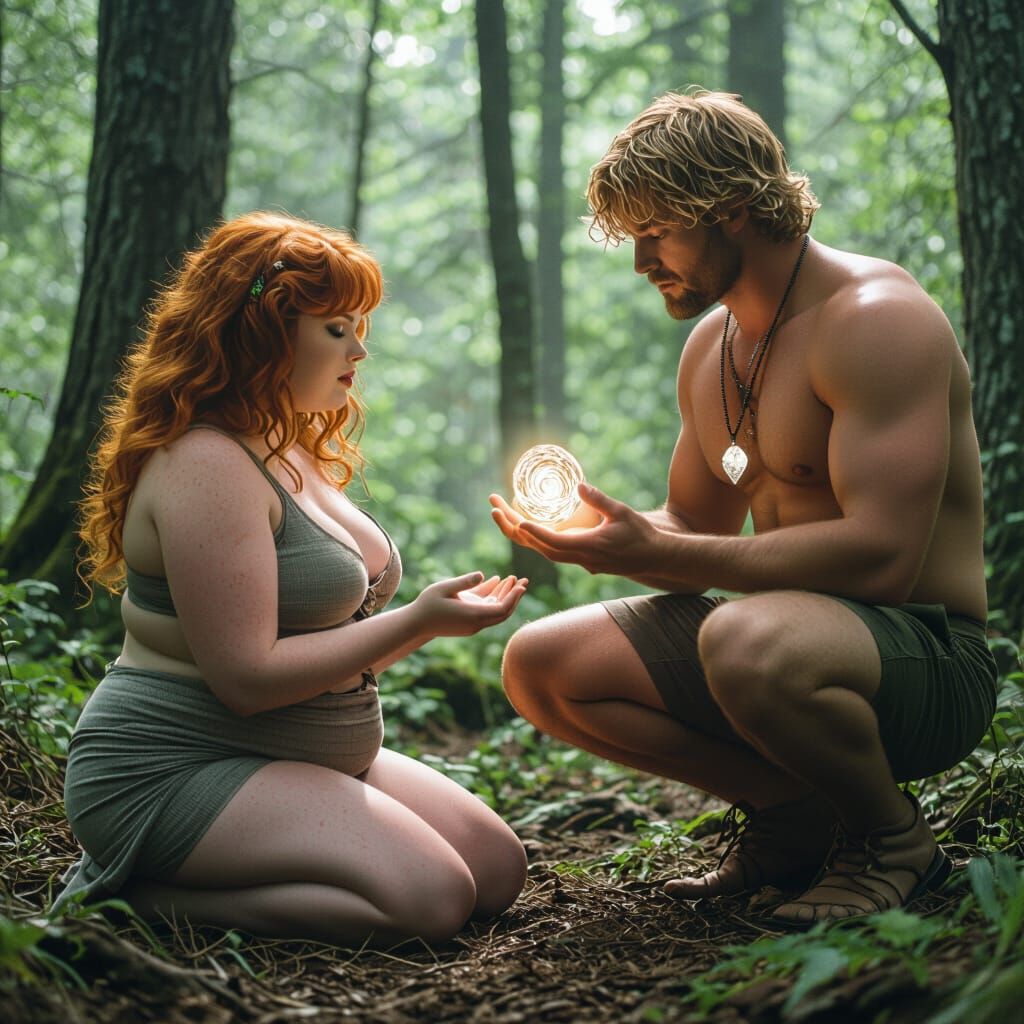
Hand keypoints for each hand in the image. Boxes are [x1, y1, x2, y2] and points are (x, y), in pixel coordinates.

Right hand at [410, 571, 528, 637]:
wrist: (416, 624)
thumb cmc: (428, 604)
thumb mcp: (444, 588)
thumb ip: (464, 582)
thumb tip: (482, 574)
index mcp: (473, 615)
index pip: (502, 609)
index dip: (514, 597)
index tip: (521, 585)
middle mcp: (476, 623)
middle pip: (503, 612)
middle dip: (514, 596)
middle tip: (524, 580)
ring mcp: (473, 625)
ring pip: (495, 611)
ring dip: (504, 595)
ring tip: (512, 578)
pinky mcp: (469, 623)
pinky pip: (486, 610)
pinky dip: (492, 598)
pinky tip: (495, 582)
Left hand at [490, 483, 662, 575]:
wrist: (653, 558)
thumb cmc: (640, 534)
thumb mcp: (622, 512)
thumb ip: (599, 500)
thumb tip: (579, 485)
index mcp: (589, 548)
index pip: (555, 543)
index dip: (535, 533)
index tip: (518, 522)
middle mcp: (580, 558)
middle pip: (539, 548)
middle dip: (513, 530)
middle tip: (494, 508)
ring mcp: (579, 561)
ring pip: (542, 551)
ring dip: (519, 535)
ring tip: (500, 514)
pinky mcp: (580, 559)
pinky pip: (551, 551)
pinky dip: (534, 539)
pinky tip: (523, 526)